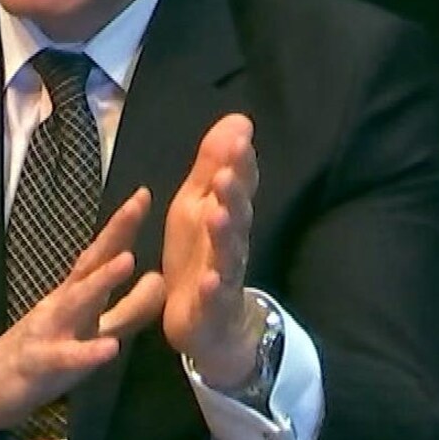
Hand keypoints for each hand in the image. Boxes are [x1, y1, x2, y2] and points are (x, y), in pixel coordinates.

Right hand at [0, 189, 165, 439]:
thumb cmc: (41, 355)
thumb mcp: (90, 331)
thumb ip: (127, 310)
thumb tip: (160, 278)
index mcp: (73, 296)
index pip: (100, 254)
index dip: (122, 226)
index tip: (144, 194)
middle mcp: (61, 305)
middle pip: (90, 264)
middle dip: (115, 234)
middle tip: (138, 203)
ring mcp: (49, 332)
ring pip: (77, 303)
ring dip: (101, 281)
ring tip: (127, 261)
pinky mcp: (41, 364)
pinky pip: (66, 358)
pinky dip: (87, 352)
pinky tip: (109, 349)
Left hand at [161, 113, 260, 387]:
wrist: (209, 321)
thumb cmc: (200, 253)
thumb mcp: (199, 205)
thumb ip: (215, 165)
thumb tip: (238, 118)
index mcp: (225, 215)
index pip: (238, 185)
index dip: (239, 162)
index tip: (240, 136)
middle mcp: (230, 242)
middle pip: (236, 216)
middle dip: (233, 194)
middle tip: (228, 171)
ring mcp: (223, 276)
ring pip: (227, 254)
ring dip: (224, 234)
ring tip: (218, 215)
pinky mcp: (211, 307)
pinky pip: (213, 297)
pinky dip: (213, 288)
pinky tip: (209, 279)